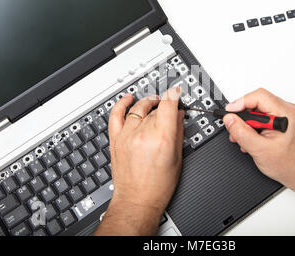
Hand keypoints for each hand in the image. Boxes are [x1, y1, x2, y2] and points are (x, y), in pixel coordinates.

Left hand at [98, 87, 183, 234]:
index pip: (168, 106)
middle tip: (170, 109)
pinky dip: (121, 104)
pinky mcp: (116, 140)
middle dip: (164, 107)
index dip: (173, 95)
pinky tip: (128, 99)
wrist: (137, 201)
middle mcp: (143, 134)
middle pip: (155, 108)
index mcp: (162, 139)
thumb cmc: (158, 186)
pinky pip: (116, 115)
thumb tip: (178, 116)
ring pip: (138, 108)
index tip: (176, 92)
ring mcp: (127, 136)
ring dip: (148, 102)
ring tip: (154, 102)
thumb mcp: (176, 158)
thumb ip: (177, 132)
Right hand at [223, 88, 294, 189]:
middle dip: (243, 117)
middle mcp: (288, 111)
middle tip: (235, 129)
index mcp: (286, 114)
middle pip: (257, 102)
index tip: (229, 113)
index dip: (240, 103)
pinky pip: (263, 116)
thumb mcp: (259, 149)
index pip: (258, 96)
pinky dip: (254, 126)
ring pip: (258, 110)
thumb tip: (229, 119)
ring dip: (247, 123)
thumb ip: (241, 132)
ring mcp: (286, 115)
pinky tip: (251, 138)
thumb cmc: (289, 164)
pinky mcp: (282, 121)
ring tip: (244, 138)